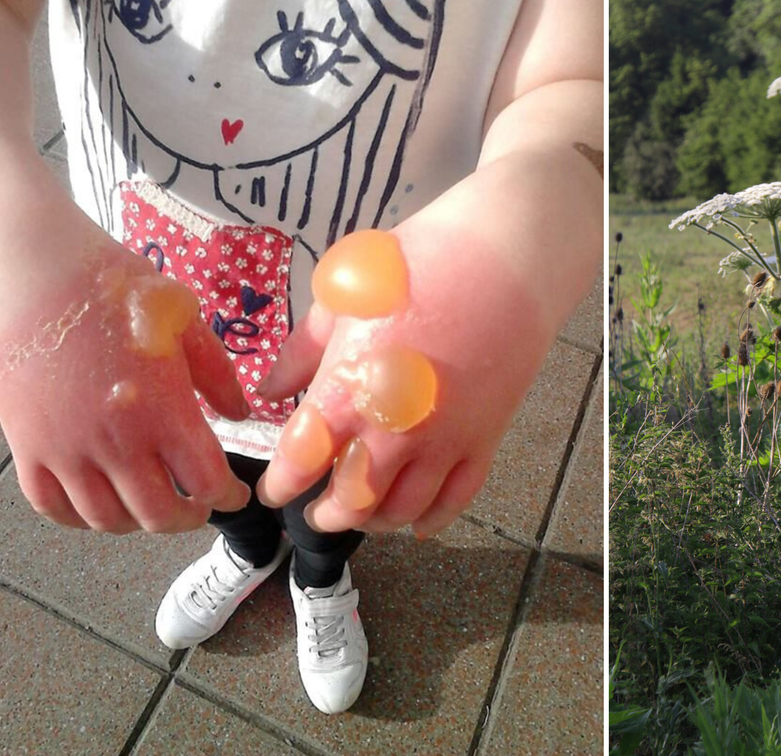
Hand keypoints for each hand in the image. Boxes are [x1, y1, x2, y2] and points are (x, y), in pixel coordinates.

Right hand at [0, 215, 251, 532]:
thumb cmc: (117, 287)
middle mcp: (115, 440)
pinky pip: (52, 506)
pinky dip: (81, 518)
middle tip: (198, 508)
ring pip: (107, 519)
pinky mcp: (27, 446)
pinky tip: (101, 508)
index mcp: (162, 409)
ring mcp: (66, 449)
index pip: (205, 482)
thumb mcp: (185, 320)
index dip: (227, 496)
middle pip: (158, 513)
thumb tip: (240, 415)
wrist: (36, 271)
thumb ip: (217, 375)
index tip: (235, 494)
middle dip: (187, 518)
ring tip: (154, 507)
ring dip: (138, 522)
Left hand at [254, 215, 554, 536]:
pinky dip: (434, 519)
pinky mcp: (485, 437)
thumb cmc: (421, 261)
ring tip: (362, 515)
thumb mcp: (344, 294)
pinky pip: (457, 498)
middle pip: (352, 502)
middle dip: (327, 515)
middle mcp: (394, 430)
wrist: (508, 257)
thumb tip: (273, 390)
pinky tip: (418, 522)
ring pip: (403, 509)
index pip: (301, 461)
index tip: (273, 490)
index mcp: (348, 390)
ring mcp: (445, 439)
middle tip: (315, 511)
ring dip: (375, 521)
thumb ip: (305, 350)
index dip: (281, 485)